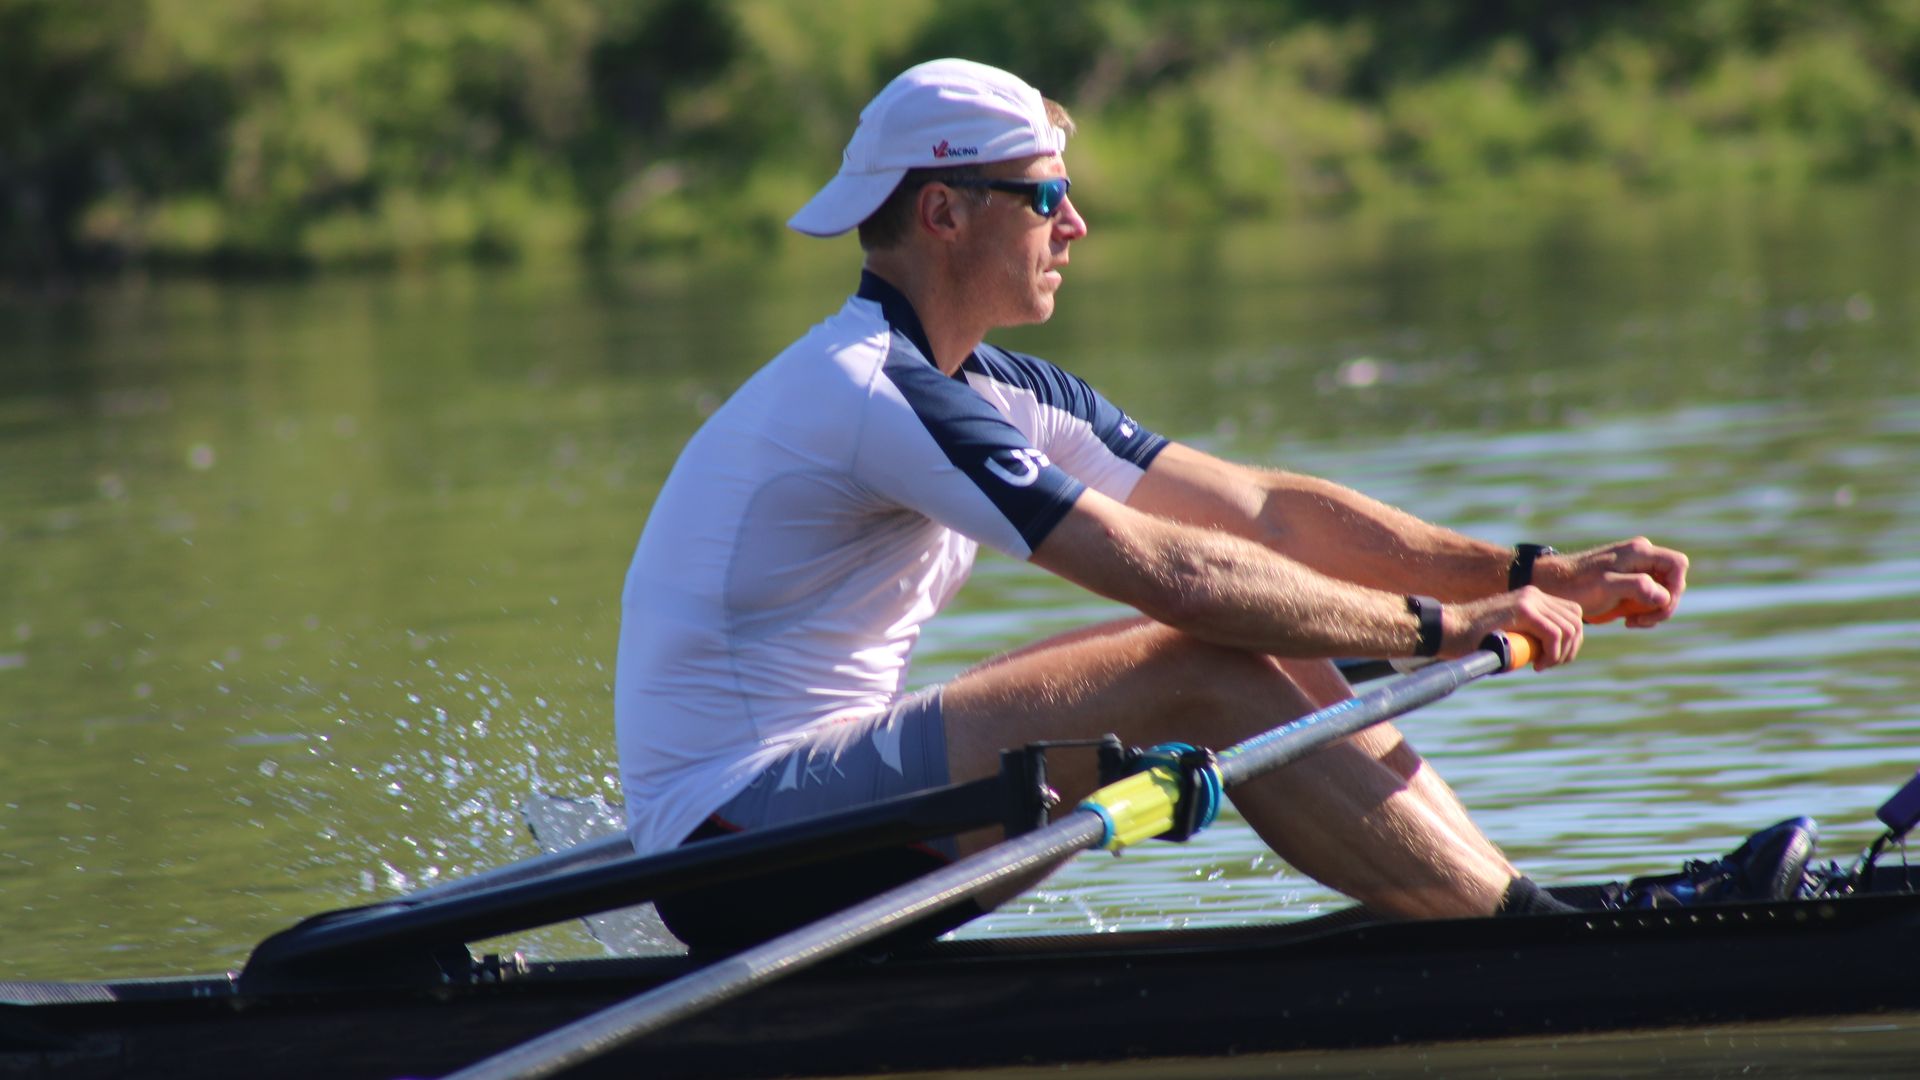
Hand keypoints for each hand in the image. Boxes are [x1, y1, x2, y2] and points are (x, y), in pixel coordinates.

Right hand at [1444, 586, 1583, 669]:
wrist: (1447, 630)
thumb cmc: (1471, 640)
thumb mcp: (1507, 634)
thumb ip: (1527, 636)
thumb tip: (1548, 653)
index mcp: (1532, 598)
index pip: (1570, 614)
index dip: (1570, 640)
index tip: (1551, 658)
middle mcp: (1534, 594)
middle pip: (1575, 620)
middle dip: (1570, 648)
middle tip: (1548, 664)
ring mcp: (1529, 600)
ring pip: (1569, 627)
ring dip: (1562, 653)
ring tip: (1542, 664)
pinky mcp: (1523, 610)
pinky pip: (1555, 634)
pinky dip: (1553, 653)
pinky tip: (1538, 664)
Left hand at [1536, 537, 1689, 628]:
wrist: (1551, 586)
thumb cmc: (1576, 585)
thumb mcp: (1606, 586)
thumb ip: (1637, 587)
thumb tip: (1664, 596)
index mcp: (1640, 551)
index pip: (1678, 565)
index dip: (1676, 587)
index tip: (1658, 607)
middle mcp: (1641, 556)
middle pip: (1672, 581)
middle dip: (1663, 605)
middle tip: (1640, 621)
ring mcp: (1635, 569)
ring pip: (1662, 592)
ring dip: (1653, 611)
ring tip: (1631, 622)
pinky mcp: (1628, 582)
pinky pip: (1648, 598)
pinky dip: (1643, 611)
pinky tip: (1627, 620)